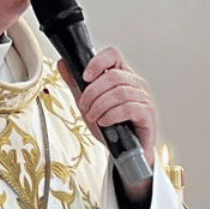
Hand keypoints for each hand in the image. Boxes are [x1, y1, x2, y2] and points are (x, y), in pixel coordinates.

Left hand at [61, 47, 157, 185]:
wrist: (123, 153)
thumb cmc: (110, 126)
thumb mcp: (88, 103)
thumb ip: (76, 83)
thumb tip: (62, 63)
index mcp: (123, 76)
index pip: (113, 55)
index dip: (97, 62)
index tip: (85, 77)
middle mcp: (136, 83)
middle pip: (113, 76)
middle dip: (92, 93)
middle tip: (84, 107)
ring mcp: (144, 98)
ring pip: (119, 92)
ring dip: (99, 106)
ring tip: (92, 117)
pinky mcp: (147, 114)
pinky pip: (128, 108)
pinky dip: (111, 115)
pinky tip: (104, 122)